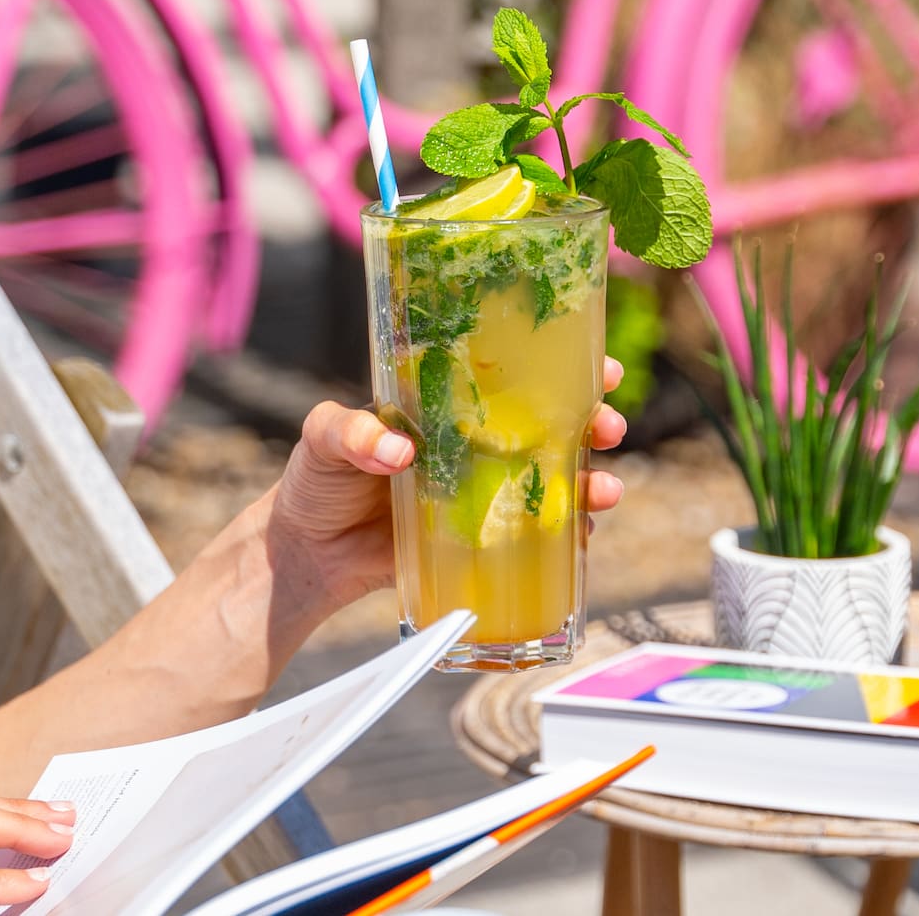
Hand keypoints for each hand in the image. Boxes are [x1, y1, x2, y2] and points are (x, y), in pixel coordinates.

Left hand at [268, 358, 630, 615]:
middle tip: (607, 427)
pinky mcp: (482, 538)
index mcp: (447, 403)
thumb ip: (351, 432)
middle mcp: (477, 442)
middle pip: (551, 424)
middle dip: (593, 422)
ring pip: (553, 478)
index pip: (513, 373)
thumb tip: (395, 449)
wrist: (310, 553)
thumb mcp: (323, 439)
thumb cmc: (317, 481)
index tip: (599, 366)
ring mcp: (485, 491)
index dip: (561, 365)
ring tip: (605, 492)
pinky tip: (582, 538)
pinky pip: (534, 533)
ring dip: (590, 482)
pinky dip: (566, 535)